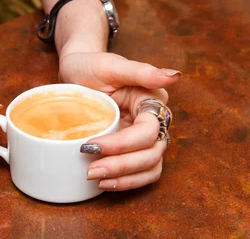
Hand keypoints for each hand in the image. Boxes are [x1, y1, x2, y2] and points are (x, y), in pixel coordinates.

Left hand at [58, 51, 180, 189]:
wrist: (75, 70)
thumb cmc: (92, 65)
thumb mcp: (111, 65)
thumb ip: (142, 72)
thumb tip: (174, 77)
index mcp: (151, 100)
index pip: (147, 132)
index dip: (123, 144)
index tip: (91, 146)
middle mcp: (152, 121)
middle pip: (151, 154)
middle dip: (123, 166)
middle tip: (92, 171)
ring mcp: (142, 137)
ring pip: (150, 167)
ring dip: (126, 178)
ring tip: (98, 180)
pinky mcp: (130, 148)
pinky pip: (139, 171)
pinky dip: (126, 181)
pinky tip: (104, 183)